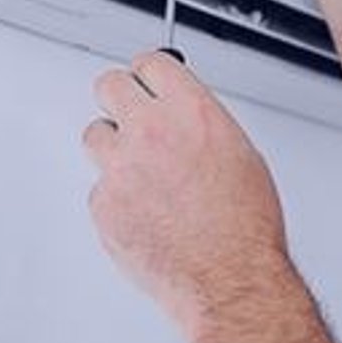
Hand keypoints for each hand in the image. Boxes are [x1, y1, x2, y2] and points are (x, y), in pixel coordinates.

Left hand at [81, 50, 295, 337]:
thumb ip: (203, 128)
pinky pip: (99, 188)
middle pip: (109, 85)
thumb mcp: (243, 155)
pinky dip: (116, 197)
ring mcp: (121, 167)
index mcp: (192, 111)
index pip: (151, 64)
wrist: (229, 278)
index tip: (147, 79)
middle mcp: (151, 131)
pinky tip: (143, 212)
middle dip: (119, 97)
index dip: (149, 73)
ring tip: (138, 171)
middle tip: (127, 111)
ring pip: (96, 135)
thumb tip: (186, 121)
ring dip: (113, 147)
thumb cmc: (245, 227)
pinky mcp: (103, 204)